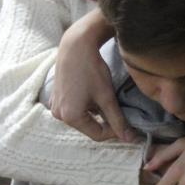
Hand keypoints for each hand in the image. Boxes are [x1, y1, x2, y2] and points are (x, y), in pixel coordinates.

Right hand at [50, 10, 136, 142]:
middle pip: (88, 127)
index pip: (97, 134)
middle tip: (118, 111)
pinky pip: (74, 108)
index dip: (114, 131)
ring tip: (105, 98)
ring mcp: (55, 105)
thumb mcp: (107, 97)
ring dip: (95, 113)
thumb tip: (129, 139)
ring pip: (82, 117)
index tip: (127, 124)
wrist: (76, 45)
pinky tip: (93, 92)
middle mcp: (59, 114)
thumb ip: (118, 120)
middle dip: (104, 121)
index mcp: (70, 117)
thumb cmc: (91, 69)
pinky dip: (86, 105)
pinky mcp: (55, 97)